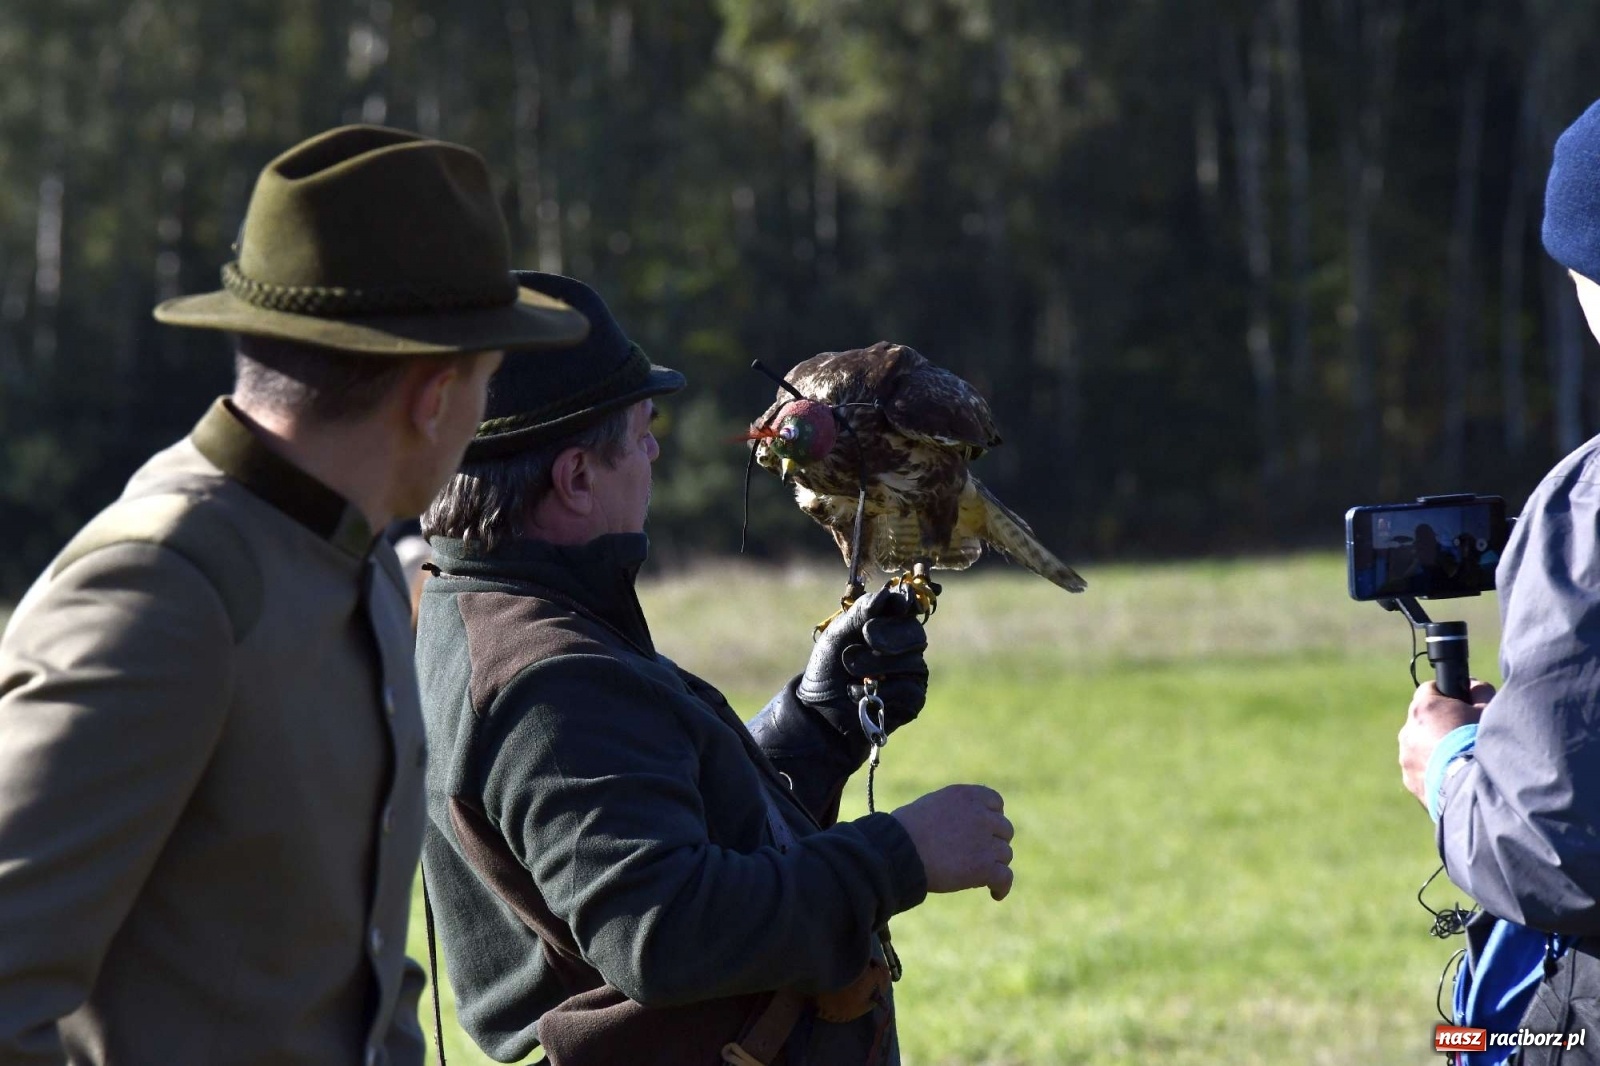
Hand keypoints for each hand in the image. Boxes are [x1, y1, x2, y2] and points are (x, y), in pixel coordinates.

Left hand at [797, 584, 928, 736]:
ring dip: (874, 665)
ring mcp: (912, 673)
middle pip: (914, 631)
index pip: (907, 606)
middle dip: (887, 634)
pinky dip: (881, 690)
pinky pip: (908, 688)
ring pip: (911, 661)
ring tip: (850, 670)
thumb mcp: (838, 634)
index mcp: (889, 623)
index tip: (893, 607)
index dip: (902, 604)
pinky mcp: (913, 699)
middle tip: (865, 636)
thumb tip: (889, 595)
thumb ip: (862, 612)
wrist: (819, 709)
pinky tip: (859, 693)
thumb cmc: (829, 668)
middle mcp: (906, 646)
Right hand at [891, 784, 1014, 900]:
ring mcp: (985, 841)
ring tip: (980, 876)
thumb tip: (961, 827)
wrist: (898, 851)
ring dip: (995, 864)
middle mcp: (981, 815)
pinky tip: (995, 893)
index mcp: (967, 796)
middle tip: (978, 855)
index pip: (996, 802)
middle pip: (1004, 830)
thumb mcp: (932, 806)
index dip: (993, 817)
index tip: (986, 830)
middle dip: (993, 842)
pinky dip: (1002, 886)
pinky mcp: (984, 867)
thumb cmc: (902, 831)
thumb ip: (954, 811)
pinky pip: (1005, 877)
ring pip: (1005, 855)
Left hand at [1399, 679, 1493, 805]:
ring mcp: (1406, 757)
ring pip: (1419, 745)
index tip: (1461, 703)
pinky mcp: (1410, 780)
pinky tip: (1454, 775)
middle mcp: (1409, 730)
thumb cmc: (1482, 744)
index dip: (1447, 694)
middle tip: (1465, 734)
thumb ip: (1480, 692)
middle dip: (1441, 723)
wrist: (1474, 789)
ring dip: (1435, 748)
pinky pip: (1420, 768)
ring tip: (1461, 759)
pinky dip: (1433, 769)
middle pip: (1424, 719)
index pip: (1430, 689)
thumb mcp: (1489, 710)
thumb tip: (1473, 686)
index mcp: (1424, 708)